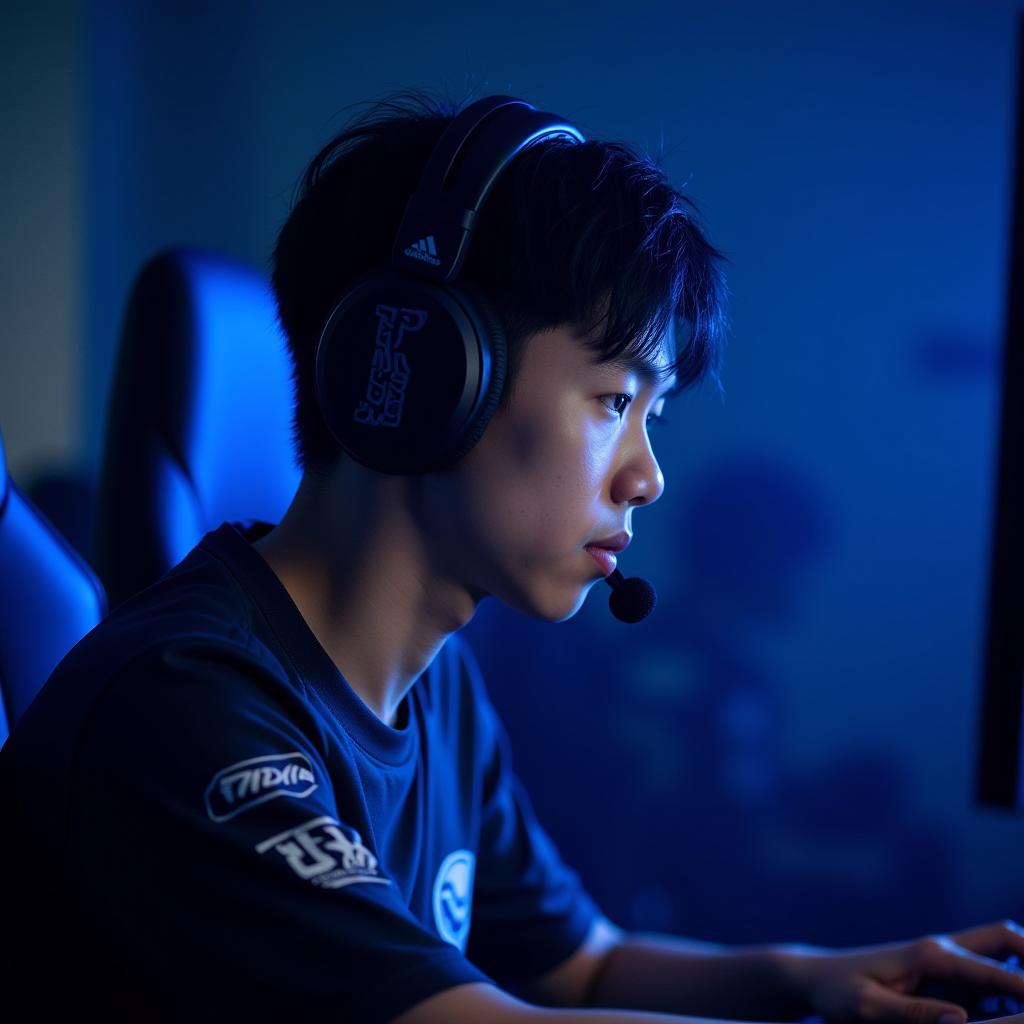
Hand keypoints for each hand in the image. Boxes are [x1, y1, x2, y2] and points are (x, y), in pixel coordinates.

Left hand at [792, 920, 1023, 1023]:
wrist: (817, 977)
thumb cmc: (838, 993)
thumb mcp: (867, 1009)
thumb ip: (913, 1015)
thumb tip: (961, 1019)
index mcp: (930, 956)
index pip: (995, 972)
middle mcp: (942, 949)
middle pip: (1005, 938)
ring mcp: (943, 958)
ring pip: (1000, 950)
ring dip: (1023, 968)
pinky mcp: (941, 972)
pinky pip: (987, 970)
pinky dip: (1009, 983)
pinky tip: (1009, 1009)